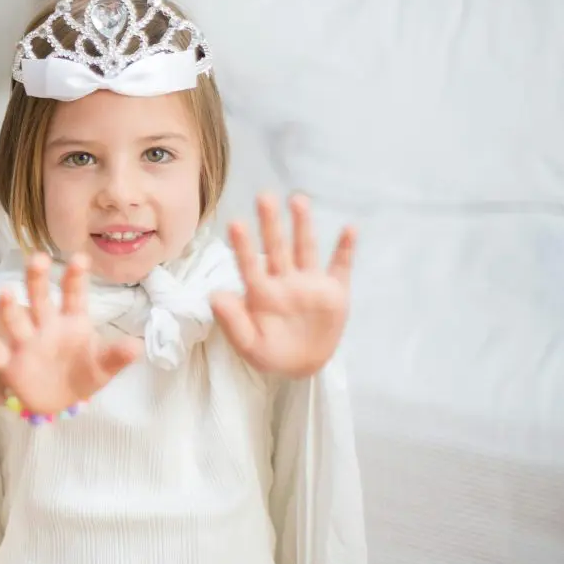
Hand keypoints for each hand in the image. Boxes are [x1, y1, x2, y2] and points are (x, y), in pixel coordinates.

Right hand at [0, 252, 139, 414]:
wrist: (59, 400)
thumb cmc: (84, 372)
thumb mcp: (104, 366)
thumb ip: (117, 356)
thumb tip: (138, 347)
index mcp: (72, 321)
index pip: (74, 295)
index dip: (75, 277)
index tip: (79, 258)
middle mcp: (47, 326)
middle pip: (40, 298)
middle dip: (37, 279)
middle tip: (37, 258)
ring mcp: (27, 343)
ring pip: (17, 320)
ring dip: (9, 307)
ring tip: (5, 292)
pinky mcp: (11, 365)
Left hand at [211, 193, 355, 377]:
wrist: (303, 366)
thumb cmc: (270, 353)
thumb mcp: (249, 345)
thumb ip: (232, 322)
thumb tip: (214, 296)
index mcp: (261, 293)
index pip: (249, 265)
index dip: (243, 246)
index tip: (235, 223)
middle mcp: (284, 281)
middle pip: (276, 247)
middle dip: (270, 223)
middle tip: (264, 196)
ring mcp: (310, 283)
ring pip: (305, 248)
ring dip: (303, 225)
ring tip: (298, 200)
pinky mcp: (334, 291)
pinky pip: (341, 266)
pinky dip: (345, 248)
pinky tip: (349, 228)